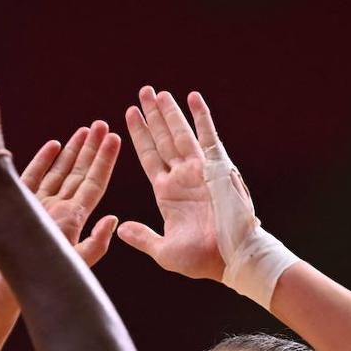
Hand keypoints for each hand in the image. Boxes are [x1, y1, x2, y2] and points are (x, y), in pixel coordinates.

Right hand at [0, 121, 120, 289]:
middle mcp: (59, 208)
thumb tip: (113, 219)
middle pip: (80, 173)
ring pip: (59, 171)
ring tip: (84, 131)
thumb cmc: (37, 277)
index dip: (105, 161)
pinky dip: (44, 160)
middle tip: (101, 125)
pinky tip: (54, 145)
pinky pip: (34, 175)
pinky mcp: (19, 203)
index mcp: (74, 219)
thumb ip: (95, 243)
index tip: (114, 139)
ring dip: (72, 151)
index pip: (95, 183)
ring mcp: (39, 204)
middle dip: (91, 148)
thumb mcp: (74, 262)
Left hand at [117, 87, 229, 281]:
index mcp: (166, 193)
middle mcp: (181, 177)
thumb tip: (121, 230)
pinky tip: (192, 98)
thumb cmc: (200, 259)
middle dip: (152, 115)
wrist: (230, 259)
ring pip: (180, 133)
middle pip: (162, 138)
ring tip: (158, 92)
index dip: (139, 135)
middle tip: (143, 91)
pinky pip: (207, 137)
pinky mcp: (217, 168)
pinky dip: (201, 117)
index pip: (148, 156)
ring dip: (170, 112)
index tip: (130, 114)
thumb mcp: (163, 251)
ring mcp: (199, 171)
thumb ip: (142, 237)